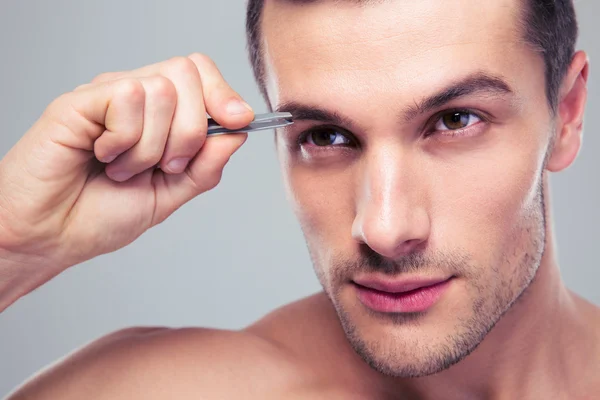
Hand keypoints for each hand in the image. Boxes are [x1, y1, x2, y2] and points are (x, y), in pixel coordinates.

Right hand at [0, 53, 253, 274]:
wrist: (52, 237)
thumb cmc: (101, 215)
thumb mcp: (170, 194)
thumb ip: (206, 165)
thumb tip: (239, 130)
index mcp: (157, 114)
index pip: (200, 74)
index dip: (224, 93)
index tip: (239, 121)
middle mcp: (133, 97)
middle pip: (188, 73)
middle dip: (191, 130)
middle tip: (165, 165)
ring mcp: (106, 96)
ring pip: (162, 90)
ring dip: (151, 146)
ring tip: (124, 169)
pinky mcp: (80, 101)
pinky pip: (128, 97)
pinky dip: (125, 140)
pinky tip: (103, 156)